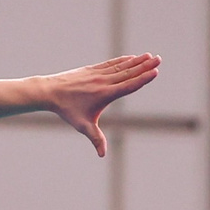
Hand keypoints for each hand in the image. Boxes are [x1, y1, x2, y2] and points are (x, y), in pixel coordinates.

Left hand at [44, 53, 160, 155]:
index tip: (155, 71)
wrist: (50, 92)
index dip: (143, 79)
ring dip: (137, 61)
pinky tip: (131, 57)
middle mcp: (104, 81)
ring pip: (121, 66)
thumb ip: (96, 138)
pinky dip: (123, 60)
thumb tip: (102, 154)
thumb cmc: (67, 110)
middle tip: (159, 59)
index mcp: (105, 94)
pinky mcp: (92, 69)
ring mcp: (98, 74)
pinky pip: (111, 64)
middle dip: (145, 66)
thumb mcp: (83, 126)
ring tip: (150, 55)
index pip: (128, 86)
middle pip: (128, 73)